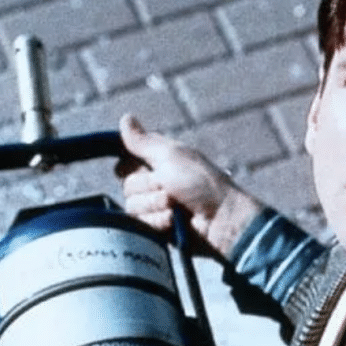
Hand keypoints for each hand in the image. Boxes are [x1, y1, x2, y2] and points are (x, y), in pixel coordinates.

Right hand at [116, 114, 263, 257]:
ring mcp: (156, 207)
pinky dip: (158, 221)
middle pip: (128, 186)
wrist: (220, 219)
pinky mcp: (158, 227)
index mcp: (159, 160)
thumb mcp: (170, 155)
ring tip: (176, 206)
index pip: (125, 162)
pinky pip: (141, 225)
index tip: (148, 167)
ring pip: (132, 207)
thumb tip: (125, 118)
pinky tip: (175, 222)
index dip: (131, 166)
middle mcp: (155, 183)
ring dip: (155, 205)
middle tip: (170, 188)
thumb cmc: (200, 182)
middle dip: (149, 187)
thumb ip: (144, 141)